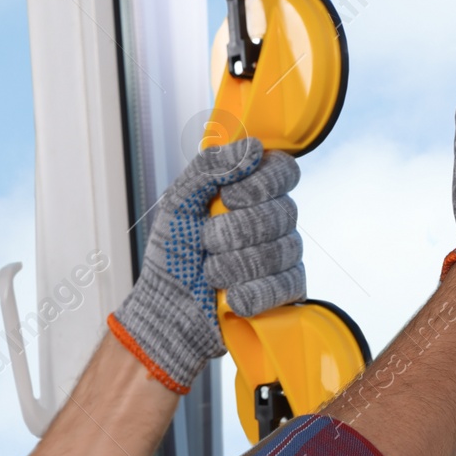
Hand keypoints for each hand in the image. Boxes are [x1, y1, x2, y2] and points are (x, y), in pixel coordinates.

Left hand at [109, 138, 305, 392]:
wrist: (167, 307)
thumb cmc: (172, 255)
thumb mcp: (178, 202)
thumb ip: (209, 168)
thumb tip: (252, 148)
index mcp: (249, 191)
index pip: (283, 171)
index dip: (262, 184)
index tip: (230, 197)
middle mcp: (271, 219)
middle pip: (283, 212)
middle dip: (235, 231)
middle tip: (207, 242)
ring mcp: (282, 255)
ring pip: (283, 249)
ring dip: (236, 264)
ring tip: (211, 272)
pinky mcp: (285, 289)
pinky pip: (288, 284)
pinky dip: (253, 292)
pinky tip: (232, 297)